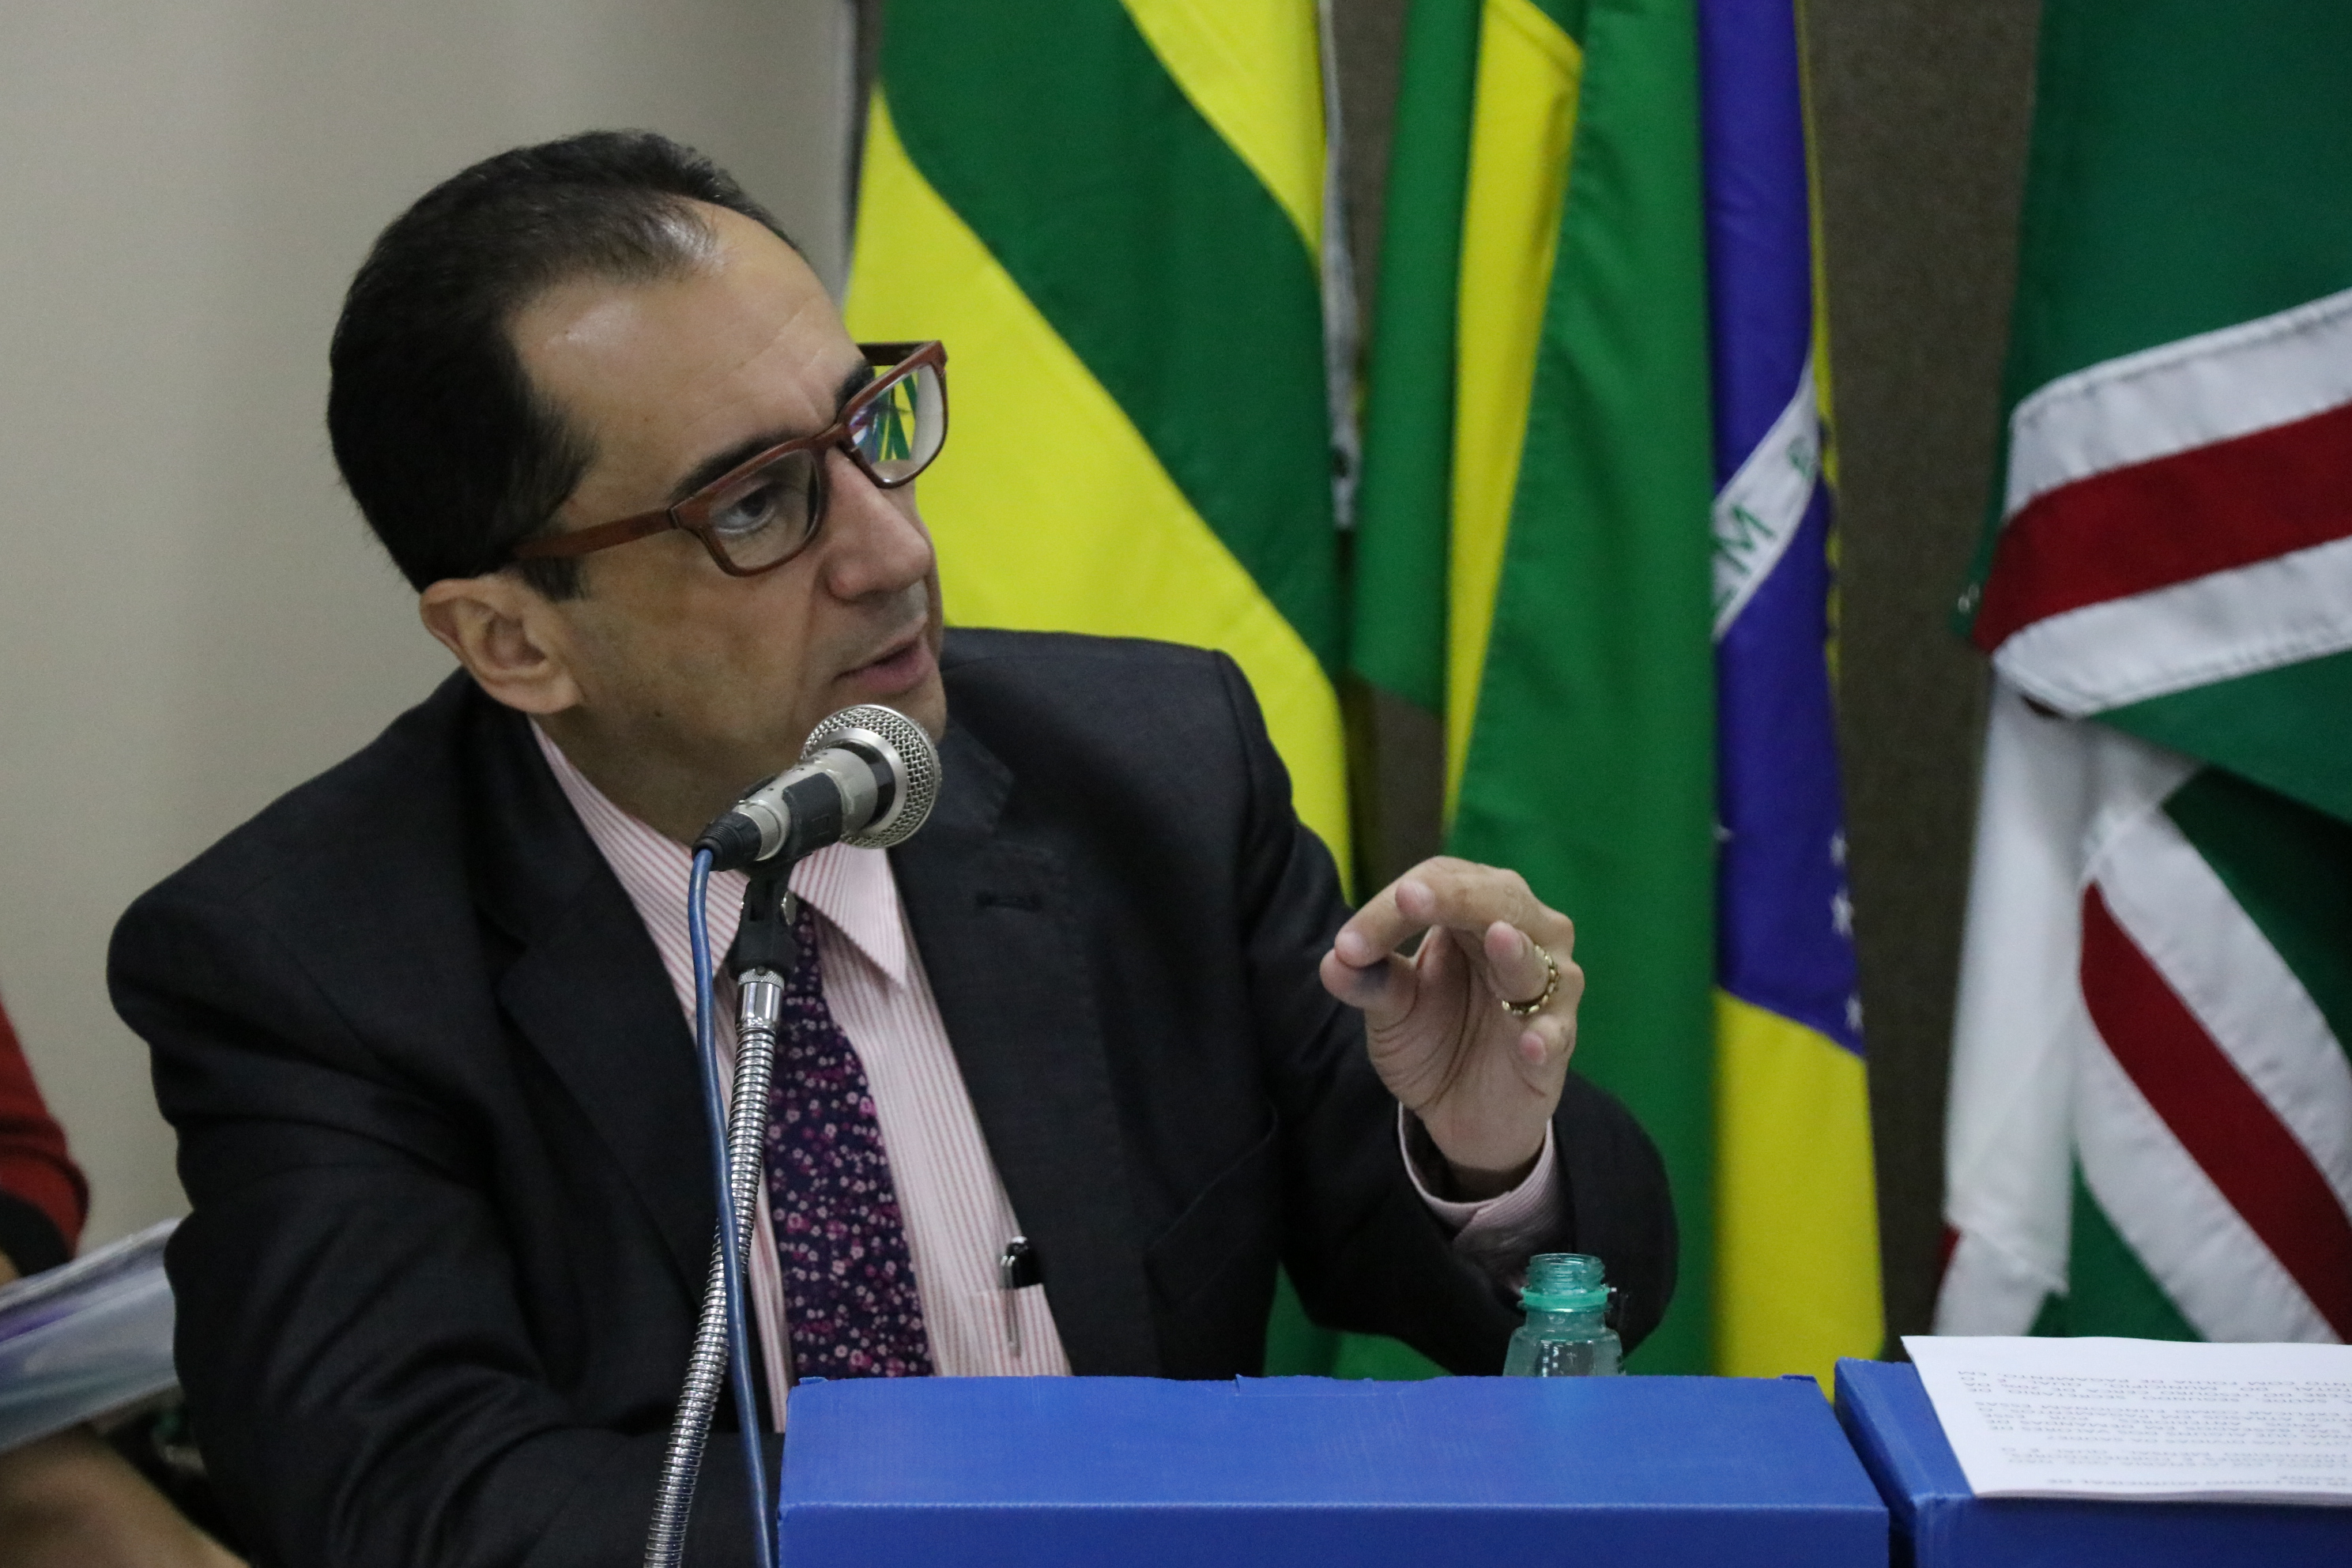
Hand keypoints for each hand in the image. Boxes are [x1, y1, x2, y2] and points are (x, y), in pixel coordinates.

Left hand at [1319, 858, 1582, 1198]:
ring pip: (1535, 962)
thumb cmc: (1433, 1037)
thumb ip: (1369, 981)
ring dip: (1515, 953)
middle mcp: (1524, 934)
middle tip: (1407, 899)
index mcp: (1475, 912)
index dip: (1391, 905)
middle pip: (1497, 899)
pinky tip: (1531, 1043)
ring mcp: (1548, 988)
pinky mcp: (1556, 1044)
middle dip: (1451, 899)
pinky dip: (1545, 1036)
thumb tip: (1335, 962)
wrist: (1464, 1111)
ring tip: (1498, 937)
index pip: (1438, 883)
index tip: (1348, 945)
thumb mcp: (1391, 1009)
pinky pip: (1555, 1034)